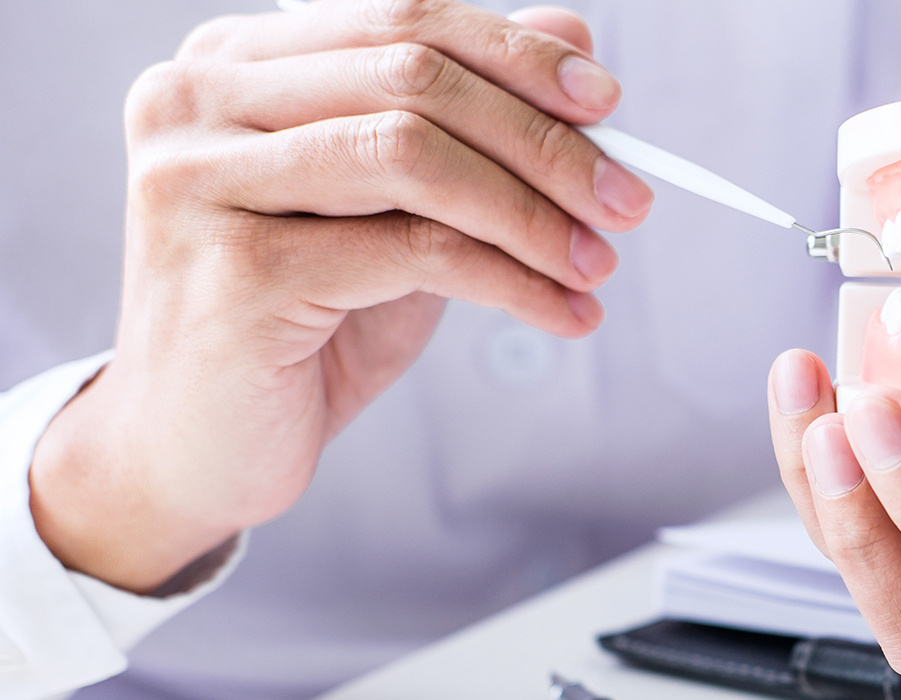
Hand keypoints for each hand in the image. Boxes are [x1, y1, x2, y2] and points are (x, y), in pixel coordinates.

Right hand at [28, 1, 651, 593]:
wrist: (195, 447)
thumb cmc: (297, 319)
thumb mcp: (397, 206)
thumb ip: (469, 119)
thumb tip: (575, 36)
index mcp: (233, 61)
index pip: (404, 22)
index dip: (518, 55)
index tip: (608, 105)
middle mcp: (197, 102)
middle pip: (415, 78)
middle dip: (544, 141)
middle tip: (627, 198)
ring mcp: (201, 181)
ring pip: (415, 155)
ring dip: (533, 212)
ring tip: (597, 263)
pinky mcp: (233, 272)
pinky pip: (412, 252)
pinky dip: (510, 280)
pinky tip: (561, 310)